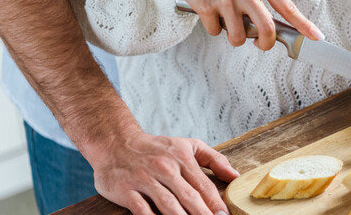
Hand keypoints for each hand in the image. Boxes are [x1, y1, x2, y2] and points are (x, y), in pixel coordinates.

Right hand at [84, 132, 239, 214]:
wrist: (115, 143)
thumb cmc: (156, 148)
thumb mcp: (188, 146)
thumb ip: (214, 159)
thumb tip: (235, 176)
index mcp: (181, 159)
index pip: (203, 185)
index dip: (215, 204)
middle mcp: (164, 168)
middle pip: (189, 197)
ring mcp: (145, 179)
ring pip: (168, 205)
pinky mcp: (126, 190)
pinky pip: (142, 210)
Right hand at [175, 0, 324, 50]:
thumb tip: (269, 20)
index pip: (288, 7)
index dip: (304, 25)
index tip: (316, 37)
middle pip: (266, 29)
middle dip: (264, 44)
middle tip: (259, 43)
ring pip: (238, 37)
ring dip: (234, 37)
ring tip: (229, 23)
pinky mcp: (206, 6)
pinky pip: (215, 31)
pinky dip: (214, 28)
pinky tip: (211, 14)